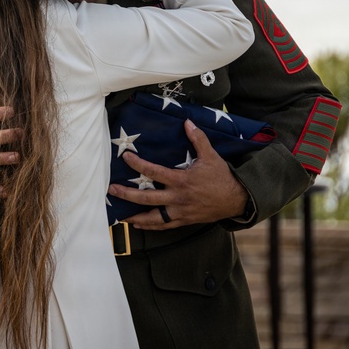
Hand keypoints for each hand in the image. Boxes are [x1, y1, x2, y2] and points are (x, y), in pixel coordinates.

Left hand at [108, 119, 248, 229]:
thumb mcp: (211, 155)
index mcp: (181, 180)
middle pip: (147, 198)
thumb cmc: (222, 177)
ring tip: (120, 216)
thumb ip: (198, 139)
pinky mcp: (184, 220)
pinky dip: (150, 226)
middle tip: (111, 191)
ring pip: (153, 217)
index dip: (137, 164)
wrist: (237, 200)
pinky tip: (139, 224)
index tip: (125, 158)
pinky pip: (164, 226)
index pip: (153, 172)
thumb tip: (187, 122)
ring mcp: (180, 211)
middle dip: (127, 194)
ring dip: (135, 216)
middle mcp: (178, 198)